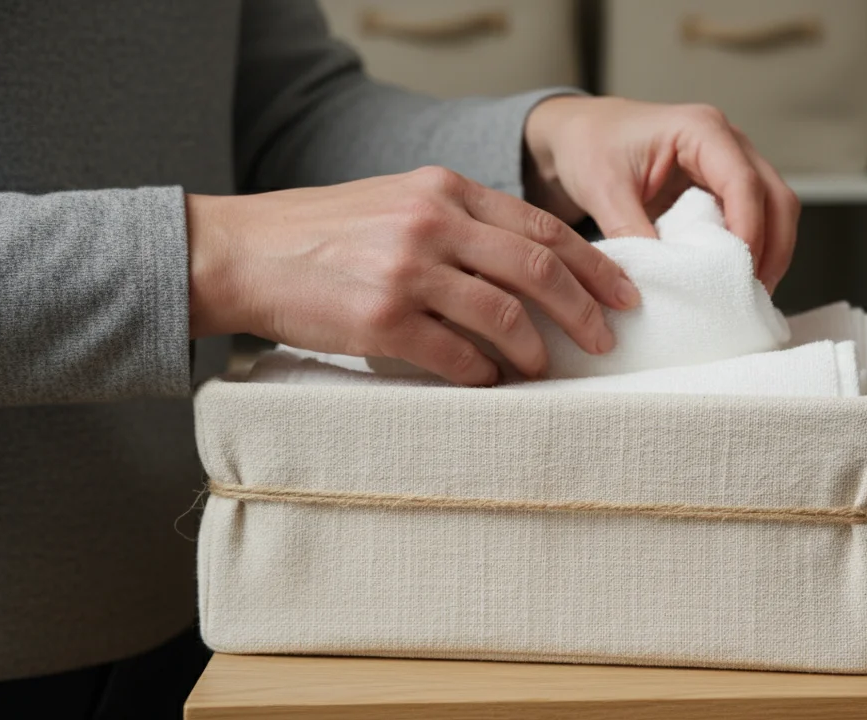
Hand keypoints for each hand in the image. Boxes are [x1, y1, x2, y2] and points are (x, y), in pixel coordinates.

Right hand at [187, 166, 640, 384]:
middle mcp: (432, 223)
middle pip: (538, 270)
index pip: (541, 228)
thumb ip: (461, 222)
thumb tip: (530, 267)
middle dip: (584, 311)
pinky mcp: (382, 319)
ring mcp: (407, 270)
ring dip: (535, 352)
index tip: (624, 295)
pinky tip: (489, 384)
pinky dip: (483, 375)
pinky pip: (456, 356)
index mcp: (444, 189)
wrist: (242, 252)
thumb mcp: (399, 201)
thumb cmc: (324, 233)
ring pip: (505, 316)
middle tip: (605, 342)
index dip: (594, 266)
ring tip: (543, 370)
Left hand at [523, 96, 799, 292]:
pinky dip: (756, 250)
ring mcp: (732, 164)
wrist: (579, 135)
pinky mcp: (726, 187)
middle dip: (773, 249)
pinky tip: (735, 280)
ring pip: (777, 209)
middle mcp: (728, 142)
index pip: (744, 183)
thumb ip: (631, 230)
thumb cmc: (591, 146)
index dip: (749, 230)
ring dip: (770, 253)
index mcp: (701, 129)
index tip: (736, 274)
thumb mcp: (603, 189)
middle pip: (777, 197)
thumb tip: (661, 278)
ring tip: (747, 295)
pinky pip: (758, 218)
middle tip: (751, 295)